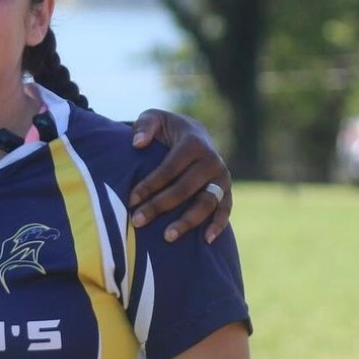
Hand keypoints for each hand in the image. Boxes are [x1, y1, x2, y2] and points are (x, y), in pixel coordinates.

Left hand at [129, 109, 231, 243]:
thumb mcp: (153, 118)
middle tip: (137, 221)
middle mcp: (211, 160)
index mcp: (193, 143)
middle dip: (160, 206)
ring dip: (188, 221)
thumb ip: (143, 126)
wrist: (194, 133)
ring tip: (167, 237)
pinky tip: (205, 240)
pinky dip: (218, 224)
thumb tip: (137, 143)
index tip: (131, 200)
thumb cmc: (166, 129)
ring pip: (206, 203)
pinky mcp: (227, 189)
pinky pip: (225, 209)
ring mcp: (222, 177)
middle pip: (185, 189)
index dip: (150, 185)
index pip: (169, 169)